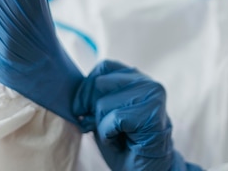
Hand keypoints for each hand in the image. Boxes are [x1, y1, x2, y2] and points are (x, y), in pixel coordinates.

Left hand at [74, 60, 201, 170]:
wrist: (146, 170)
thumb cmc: (124, 142)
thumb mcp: (104, 113)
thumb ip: (95, 96)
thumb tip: (75, 94)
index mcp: (137, 78)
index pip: (103, 67)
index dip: (86, 88)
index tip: (82, 110)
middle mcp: (148, 83)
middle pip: (100, 84)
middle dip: (92, 109)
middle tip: (102, 128)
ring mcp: (153, 97)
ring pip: (103, 104)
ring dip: (102, 127)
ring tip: (116, 136)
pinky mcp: (152, 115)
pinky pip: (114, 120)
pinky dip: (109, 135)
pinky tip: (120, 141)